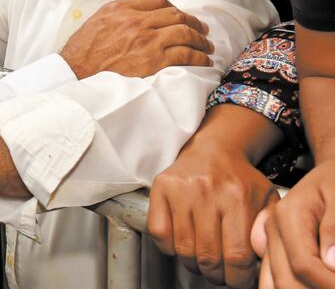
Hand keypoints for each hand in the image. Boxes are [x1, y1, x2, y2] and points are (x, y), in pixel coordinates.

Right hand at [61, 0, 213, 78]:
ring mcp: (146, 41)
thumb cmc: (83, 49)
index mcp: (122, 8)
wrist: (76, 71)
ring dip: (200, 40)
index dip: (173, 7)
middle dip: (193, 22)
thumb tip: (137, 13)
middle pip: (175, 15)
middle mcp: (136, 21)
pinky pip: (185, 55)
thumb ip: (119, 12)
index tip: (179, 15)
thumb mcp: (98, 19)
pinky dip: (198, 57)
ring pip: (185, 33)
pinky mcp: (153, 61)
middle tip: (201, 29)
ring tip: (206, 46)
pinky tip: (203, 60)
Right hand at [148, 120, 278, 287]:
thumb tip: (259, 255)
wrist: (213, 150)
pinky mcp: (161, 187)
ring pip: (183, 249)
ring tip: (202, 261)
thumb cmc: (239, 180)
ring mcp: (181, 189)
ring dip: (193, 264)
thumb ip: (267, 228)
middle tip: (220, 274)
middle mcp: (207, 191)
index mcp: (237, 196)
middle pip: (208, 257)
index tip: (239, 280)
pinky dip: (168, 247)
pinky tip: (181, 242)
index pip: (236, 256)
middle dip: (216, 275)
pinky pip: (159, 233)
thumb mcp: (266, 200)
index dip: (238, 278)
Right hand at [251, 159, 334, 287]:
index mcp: (287, 216)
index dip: (329, 284)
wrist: (330, 173)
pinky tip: (312, 282)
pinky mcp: (272, 251)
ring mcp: (269, 242)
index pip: (303, 265)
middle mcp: (272, 230)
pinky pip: (273, 280)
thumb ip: (334, 227)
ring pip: (276, 284)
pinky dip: (294, 286)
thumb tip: (330, 262)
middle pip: (286, 282)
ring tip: (325, 283)